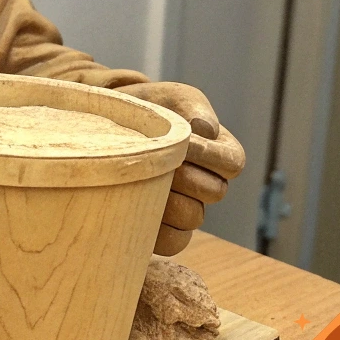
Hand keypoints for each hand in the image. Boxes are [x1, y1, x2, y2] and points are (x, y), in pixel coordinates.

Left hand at [114, 82, 244, 255]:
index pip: (232, 163)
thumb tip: (205, 129)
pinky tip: (135, 207)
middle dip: (181, 174)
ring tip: (138, 179)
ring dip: (165, 197)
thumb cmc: (148, 110)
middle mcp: (208, 185)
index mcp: (219, 154)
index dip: (207, 154)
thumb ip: (191, 106)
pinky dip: (156, 229)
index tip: (180, 142)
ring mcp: (187, 209)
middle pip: (213, 192)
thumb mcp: (172, 97)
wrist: (107, 127)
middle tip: (152, 160)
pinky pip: (172, 242)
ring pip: (192, 217)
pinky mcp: (162, 230)